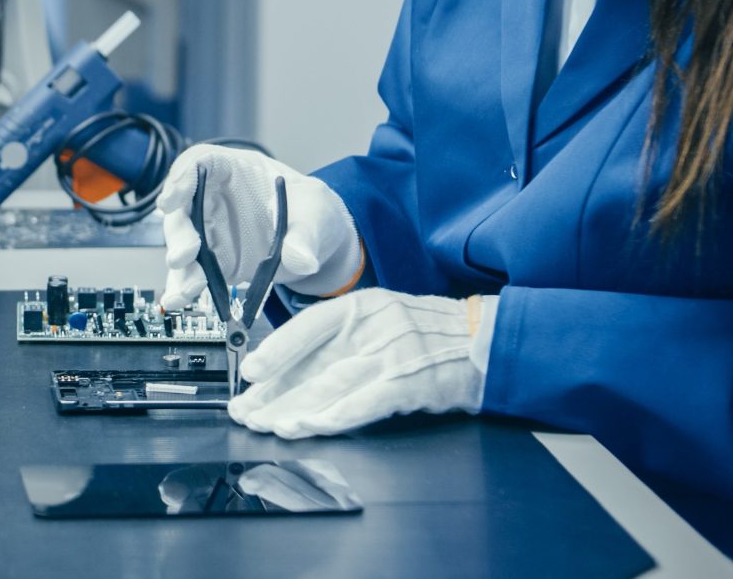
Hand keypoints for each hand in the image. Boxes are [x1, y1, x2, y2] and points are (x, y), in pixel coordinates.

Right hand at [158, 145, 361, 310]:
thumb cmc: (311, 212)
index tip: (170, 201)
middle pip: (184, 207)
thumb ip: (306, 233)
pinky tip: (179, 299)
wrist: (317, 244)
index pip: (201, 163)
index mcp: (238, 171)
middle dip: (180, 232)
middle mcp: (217, 198)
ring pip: (183, 244)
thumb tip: (300, 258)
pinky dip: (184, 287)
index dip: (181, 179)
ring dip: (181, 267)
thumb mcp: (316, 213)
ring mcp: (213, 230)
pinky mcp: (215, 260)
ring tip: (186, 290)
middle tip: (185, 255)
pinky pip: (193, 272)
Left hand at [227, 288, 484, 438]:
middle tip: (247, 412)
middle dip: (276, 392)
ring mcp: (392, 353)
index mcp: (365, 306)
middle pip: (314, 362)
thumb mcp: (385, 320)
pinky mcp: (410, 382)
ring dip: (295, 408)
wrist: (485, 340)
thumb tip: (296, 369)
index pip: (311, 325)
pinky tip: (311, 428)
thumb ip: (347, 339)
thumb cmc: (432, 333)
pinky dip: (334, 417)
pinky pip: (364, 402)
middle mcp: (375, 325)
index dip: (278, 349)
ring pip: (331, 383)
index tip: (251, 372)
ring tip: (268, 425)